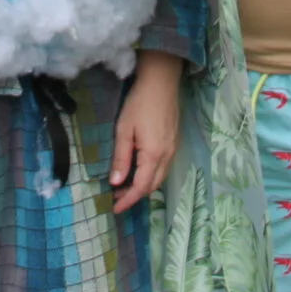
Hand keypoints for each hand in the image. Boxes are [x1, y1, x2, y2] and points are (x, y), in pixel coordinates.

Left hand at [110, 50, 182, 213]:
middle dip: (135, 195)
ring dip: (143, 185)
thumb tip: (116, 183)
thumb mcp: (124, 130)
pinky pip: (164, 167)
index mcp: (154, 155)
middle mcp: (168, 156)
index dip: (128, 200)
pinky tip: (139, 170)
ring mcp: (174, 149)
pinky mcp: (175, 142)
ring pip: (160, 177)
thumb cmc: (139, 104)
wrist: (161, 82)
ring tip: (124, 185)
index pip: (141, 187)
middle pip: (153, 186)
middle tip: (116, 196)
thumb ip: (121, 158)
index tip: (115, 209)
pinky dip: (151, 175)